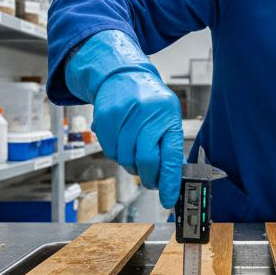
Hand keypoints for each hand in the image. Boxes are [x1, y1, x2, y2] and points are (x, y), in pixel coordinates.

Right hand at [90, 71, 182, 208]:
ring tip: (135, 154)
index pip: (170, 156)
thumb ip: (169, 144)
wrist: (122, 75)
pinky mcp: (105, 118)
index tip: (169, 199)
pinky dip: (117, 155)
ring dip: (131, 165)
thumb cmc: (150, 100)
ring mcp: (124, 115)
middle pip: (145, 160)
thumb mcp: (168, 116)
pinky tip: (122, 143)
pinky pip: (110, 151)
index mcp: (167, 116)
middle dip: (148, 177)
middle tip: (151, 180)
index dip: (169, 182)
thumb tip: (171, 177)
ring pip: (125, 159)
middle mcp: (146, 114)